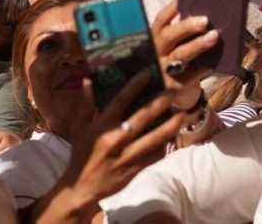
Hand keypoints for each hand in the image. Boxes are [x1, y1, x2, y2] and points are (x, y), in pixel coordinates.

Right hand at [37, 72, 184, 221]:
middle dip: (161, 103)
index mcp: (101, 126)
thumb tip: (89, 80)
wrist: (81, 188)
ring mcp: (126, 156)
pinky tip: (174, 136)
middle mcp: (116, 139)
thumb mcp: (79, 127)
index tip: (149, 73)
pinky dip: (165, 146)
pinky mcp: (134, 170)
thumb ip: (86, 103)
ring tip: (183, 115)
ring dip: (170, 126)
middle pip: (143, 117)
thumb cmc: (81, 154)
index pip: (120, 101)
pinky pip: (154, 156)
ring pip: (154, 138)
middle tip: (174, 91)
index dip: (135, 86)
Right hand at [152, 0, 216, 110]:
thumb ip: (185, 34)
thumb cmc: (178, 63)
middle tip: (205, 20)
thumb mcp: (176, 47)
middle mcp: (156, 54)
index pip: (160, 21)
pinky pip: (191, 74)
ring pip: (180, 55)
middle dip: (186, 26)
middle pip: (168, 36)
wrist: (175, 96)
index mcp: (156, 39)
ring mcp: (163, 71)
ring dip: (198, 44)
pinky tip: (216, 61)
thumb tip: (208, 16)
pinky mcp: (174, 87)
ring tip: (214, 36)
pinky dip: (205, 66)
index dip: (171, 9)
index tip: (183, 0)